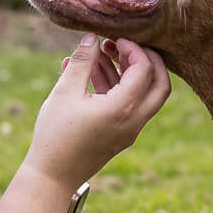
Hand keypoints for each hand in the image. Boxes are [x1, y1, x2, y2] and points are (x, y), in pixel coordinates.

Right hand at [23, 34, 170, 189]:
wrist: (52, 177)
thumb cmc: (56, 135)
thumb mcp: (65, 92)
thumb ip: (82, 61)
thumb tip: (92, 36)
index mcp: (124, 108)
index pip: (145, 69)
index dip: (133, 48)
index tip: (114, 37)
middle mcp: (134, 121)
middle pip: (160, 84)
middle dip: (147, 60)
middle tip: (125, 44)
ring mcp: (129, 130)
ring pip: (144, 95)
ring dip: (127, 72)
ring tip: (100, 52)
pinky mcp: (120, 136)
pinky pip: (128, 106)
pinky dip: (117, 87)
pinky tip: (91, 72)